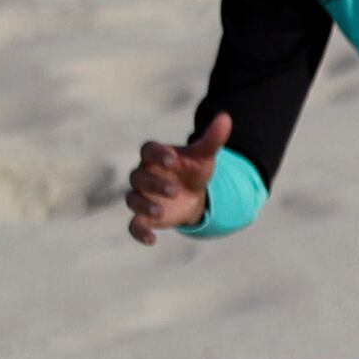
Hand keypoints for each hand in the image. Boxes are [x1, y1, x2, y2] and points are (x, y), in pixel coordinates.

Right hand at [125, 114, 228, 245]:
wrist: (193, 196)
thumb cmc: (194, 171)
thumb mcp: (205, 157)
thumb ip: (213, 139)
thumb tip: (227, 117)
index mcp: (156, 156)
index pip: (148, 150)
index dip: (158, 154)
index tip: (173, 161)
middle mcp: (144, 175)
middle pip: (138, 176)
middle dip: (154, 184)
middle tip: (174, 191)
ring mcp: (142, 196)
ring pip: (132, 199)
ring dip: (144, 206)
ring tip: (161, 213)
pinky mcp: (144, 217)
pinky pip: (134, 225)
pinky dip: (139, 232)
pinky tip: (152, 240)